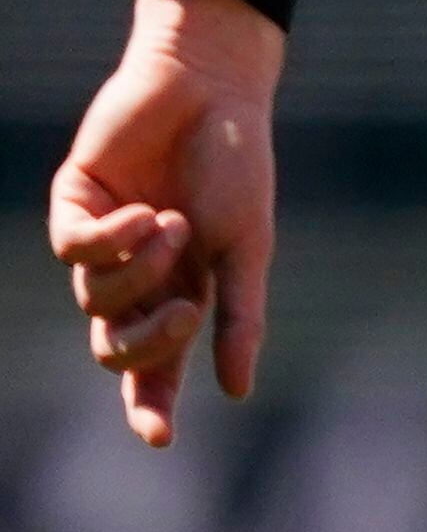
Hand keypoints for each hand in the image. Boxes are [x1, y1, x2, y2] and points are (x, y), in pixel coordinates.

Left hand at [48, 0, 286, 447]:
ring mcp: (101, 241)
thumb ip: (240, 319)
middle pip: (115, 346)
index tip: (158, 439)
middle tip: (189, 314)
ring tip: (176, 224)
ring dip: (143, 270)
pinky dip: (114, 238)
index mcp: (182, 294)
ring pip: (95, 297)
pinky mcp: (74, 201)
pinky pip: (74, 247)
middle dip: (148, 345)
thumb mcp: (247, 252)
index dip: (152, 405)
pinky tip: (146, 211)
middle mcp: (135, 276)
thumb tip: (236, 391)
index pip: (157, 367)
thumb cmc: (237, 169)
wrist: (210, 91)